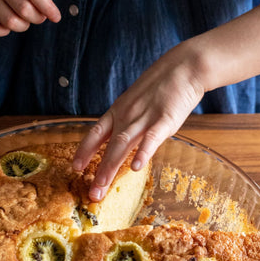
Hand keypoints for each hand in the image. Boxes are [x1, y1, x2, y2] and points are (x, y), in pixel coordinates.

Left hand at [72, 42, 205, 200]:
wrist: (184, 66)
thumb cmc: (162, 85)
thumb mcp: (136, 101)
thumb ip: (129, 120)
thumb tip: (123, 138)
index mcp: (119, 110)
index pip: (95, 132)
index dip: (84, 150)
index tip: (75, 167)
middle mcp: (127, 115)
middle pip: (107, 145)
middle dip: (98, 171)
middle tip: (91, 193)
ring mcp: (145, 117)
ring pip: (122, 145)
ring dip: (110, 167)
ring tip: (102, 187)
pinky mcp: (165, 119)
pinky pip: (151, 138)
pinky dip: (143, 153)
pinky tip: (136, 167)